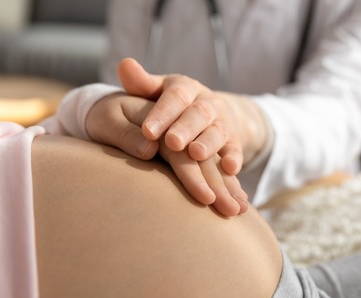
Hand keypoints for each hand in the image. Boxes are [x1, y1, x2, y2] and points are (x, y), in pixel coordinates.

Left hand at [85, 93, 248, 216]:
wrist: (206, 115)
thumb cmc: (169, 106)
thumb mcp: (155, 91)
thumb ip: (140, 83)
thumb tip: (124, 64)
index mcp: (185, 88)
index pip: (175, 97)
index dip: (162, 113)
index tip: (147, 131)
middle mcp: (206, 102)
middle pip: (199, 113)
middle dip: (186, 128)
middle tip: (172, 143)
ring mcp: (222, 122)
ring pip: (217, 131)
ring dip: (208, 143)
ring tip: (195, 154)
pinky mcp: (233, 141)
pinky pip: (236, 149)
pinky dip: (234, 158)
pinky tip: (229, 169)